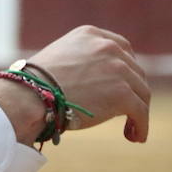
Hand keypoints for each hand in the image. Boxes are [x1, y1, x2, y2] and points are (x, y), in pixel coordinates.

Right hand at [29, 25, 150, 142]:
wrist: (30, 95)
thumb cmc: (36, 83)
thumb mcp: (61, 56)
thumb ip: (82, 60)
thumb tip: (95, 82)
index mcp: (91, 34)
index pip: (122, 48)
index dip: (126, 69)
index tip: (125, 84)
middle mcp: (108, 47)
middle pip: (134, 71)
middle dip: (133, 91)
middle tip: (129, 110)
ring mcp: (118, 69)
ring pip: (141, 92)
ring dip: (139, 111)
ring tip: (132, 129)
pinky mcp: (122, 94)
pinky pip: (141, 112)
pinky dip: (141, 126)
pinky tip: (136, 136)